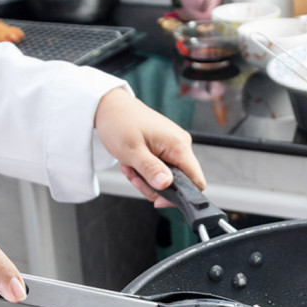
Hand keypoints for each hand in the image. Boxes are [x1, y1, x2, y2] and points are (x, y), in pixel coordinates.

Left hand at [94, 88, 205, 206]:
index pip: (196, 181)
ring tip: (130, 167)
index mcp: (178, 145)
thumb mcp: (132, 151)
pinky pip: (162, 168)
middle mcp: (181, 145)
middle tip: (135, 178)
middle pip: (180, 182)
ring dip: (147, 179)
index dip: (180, 196)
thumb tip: (166, 185)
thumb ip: (151, 169)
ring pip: (168, 178)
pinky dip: (146, 171)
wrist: (110, 107)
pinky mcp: (165, 147)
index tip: (158, 199)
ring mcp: (174, 146)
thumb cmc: (120, 123)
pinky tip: (133, 163)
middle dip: (155, 187)